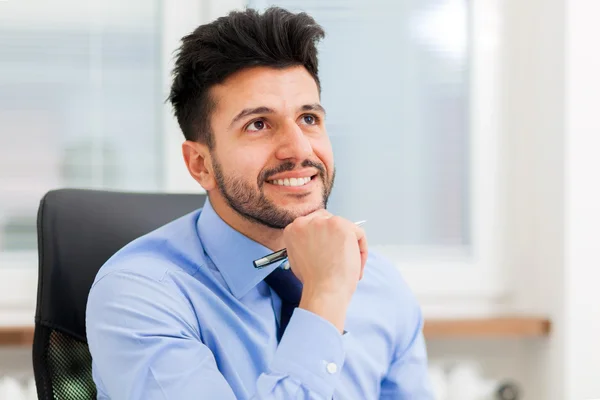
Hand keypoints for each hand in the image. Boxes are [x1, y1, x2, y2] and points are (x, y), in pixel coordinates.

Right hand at [282, 210, 367, 331]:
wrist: (324, 290)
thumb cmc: (313, 280)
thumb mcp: (298, 257)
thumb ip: (304, 243)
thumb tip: (317, 240)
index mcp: (294, 228)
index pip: (314, 224)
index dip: (324, 238)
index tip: (329, 250)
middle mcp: (307, 221)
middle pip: (329, 221)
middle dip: (337, 239)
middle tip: (341, 256)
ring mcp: (325, 222)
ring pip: (346, 227)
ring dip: (350, 244)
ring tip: (348, 263)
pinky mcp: (343, 226)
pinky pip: (359, 234)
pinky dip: (361, 250)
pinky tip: (356, 264)